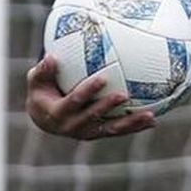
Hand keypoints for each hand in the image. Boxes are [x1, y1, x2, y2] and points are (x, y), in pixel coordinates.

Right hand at [25, 54, 155, 140]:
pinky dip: (135, 127)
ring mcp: (87, 133)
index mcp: (57, 113)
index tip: (102, 78)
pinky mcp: (99, 135)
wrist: (44, 119)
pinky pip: (118, 132)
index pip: (74, 101)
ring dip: (130, 123)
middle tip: (124, 95)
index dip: (88, 91)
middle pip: (93, 117)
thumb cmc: (42, 92)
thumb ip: (43, 70)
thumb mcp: (36, 80)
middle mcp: (73, 126)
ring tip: (150, 116)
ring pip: (111, 129)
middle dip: (108, 106)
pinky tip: (153, 122)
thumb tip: (51, 56)